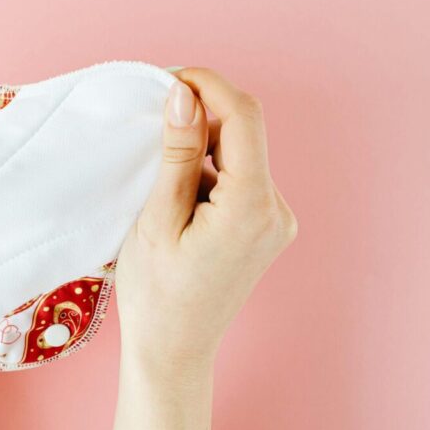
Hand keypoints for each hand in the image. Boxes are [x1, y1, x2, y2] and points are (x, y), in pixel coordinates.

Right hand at [116, 67, 296, 377]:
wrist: (174, 350)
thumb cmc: (156, 294)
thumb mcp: (156, 218)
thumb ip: (176, 154)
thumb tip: (184, 94)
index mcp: (251, 206)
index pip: (243, 116)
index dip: (208, 86)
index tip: (168, 79)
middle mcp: (276, 210)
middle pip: (245, 132)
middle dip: (200, 115)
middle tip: (153, 118)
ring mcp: (276, 221)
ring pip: (240, 154)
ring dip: (200, 147)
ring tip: (158, 177)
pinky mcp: (267, 228)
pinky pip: (240, 179)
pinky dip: (208, 172)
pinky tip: (176, 197)